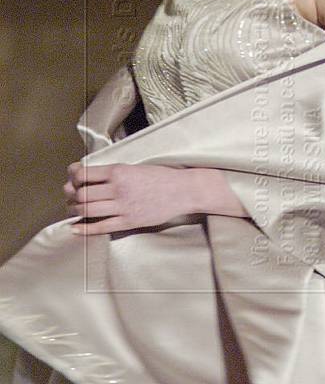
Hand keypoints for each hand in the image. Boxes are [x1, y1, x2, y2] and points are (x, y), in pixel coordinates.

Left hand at [64, 162, 200, 235]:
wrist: (182, 190)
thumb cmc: (161, 177)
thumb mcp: (135, 167)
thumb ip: (114, 173)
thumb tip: (90, 178)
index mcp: (119, 170)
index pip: (84, 173)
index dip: (72, 176)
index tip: (72, 177)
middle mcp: (118, 188)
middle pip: (81, 193)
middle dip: (71, 194)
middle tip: (69, 195)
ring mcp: (122, 206)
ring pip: (87, 209)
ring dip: (75, 210)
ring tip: (74, 209)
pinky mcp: (128, 221)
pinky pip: (100, 226)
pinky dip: (84, 228)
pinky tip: (75, 228)